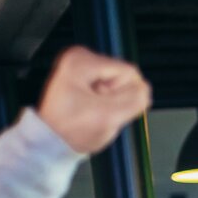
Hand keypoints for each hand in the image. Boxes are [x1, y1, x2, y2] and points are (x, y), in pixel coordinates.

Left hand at [37, 47, 151, 154]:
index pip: (128, 72)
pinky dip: (103, 99)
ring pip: (116, 82)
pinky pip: (107, 85)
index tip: (106, 107)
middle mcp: (78, 57)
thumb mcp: (109, 117)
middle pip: (121, 75)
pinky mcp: (80, 74)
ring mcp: (78, 65)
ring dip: (110, 100)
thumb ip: (134, 100)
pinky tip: (89, 108)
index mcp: (82, 61)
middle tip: (97, 110)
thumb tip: (146, 90)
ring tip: (91, 110)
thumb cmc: (71, 131)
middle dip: (116, 97)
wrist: (51, 140)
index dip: (125, 94)